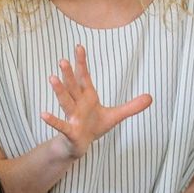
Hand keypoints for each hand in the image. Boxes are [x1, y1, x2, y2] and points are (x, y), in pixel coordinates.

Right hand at [40, 44, 151, 159]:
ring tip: (52, 78)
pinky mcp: (69, 130)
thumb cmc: (93, 127)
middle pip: (73, 86)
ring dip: (59, 90)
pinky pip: (60, 124)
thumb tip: (150, 97)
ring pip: (65, 101)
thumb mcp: (115, 116)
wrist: (80, 145)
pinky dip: (53, 120)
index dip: (82, 62)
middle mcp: (77, 104)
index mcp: (87, 97)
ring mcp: (72, 117)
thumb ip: (132, 106)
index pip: (84, 77)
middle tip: (62, 60)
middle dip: (68, 73)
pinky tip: (43, 114)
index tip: (79, 46)